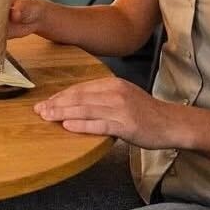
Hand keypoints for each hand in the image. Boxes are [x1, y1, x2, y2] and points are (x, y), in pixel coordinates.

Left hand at [33, 76, 182, 149]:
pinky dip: (81, 125)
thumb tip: (75, 103)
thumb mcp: (123, 96)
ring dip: (63, 113)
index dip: (61, 96)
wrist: (171, 123)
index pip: (80, 89)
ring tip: (46, 117)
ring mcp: (120, 109)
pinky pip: (99, 124)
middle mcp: (115, 93)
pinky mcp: (126, 125)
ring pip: (85, 110)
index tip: (45, 102)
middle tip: (39, 110)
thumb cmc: (145, 112)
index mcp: (112, 84)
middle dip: (56, 104)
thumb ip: (102, 97)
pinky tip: (67, 126)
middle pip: (79, 98)